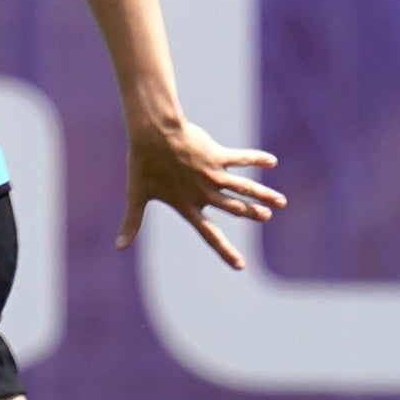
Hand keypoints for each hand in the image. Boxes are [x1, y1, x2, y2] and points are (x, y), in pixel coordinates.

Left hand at [118, 109, 283, 267]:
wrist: (153, 134)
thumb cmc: (143, 163)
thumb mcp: (137, 195)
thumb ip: (131, 222)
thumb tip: (118, 247)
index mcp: (188, 205)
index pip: (209, 234)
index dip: (224, 251)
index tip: (241, 266)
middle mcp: (204, 193)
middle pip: (234, 209)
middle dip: (252, 214)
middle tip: (267, 217)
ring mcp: (212, 175)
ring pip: (243, 188)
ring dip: (262, 195)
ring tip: (280, 202)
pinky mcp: (216, 156)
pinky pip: (241, 159)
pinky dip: (256, 159)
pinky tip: (271, 161)